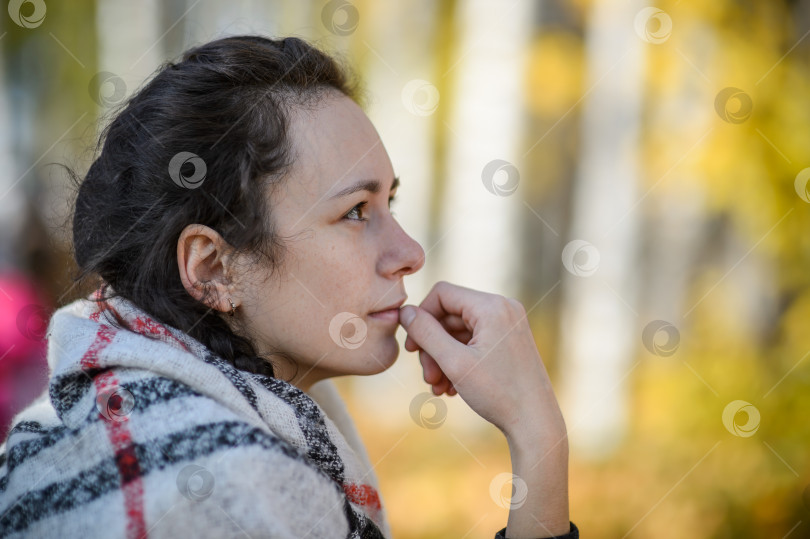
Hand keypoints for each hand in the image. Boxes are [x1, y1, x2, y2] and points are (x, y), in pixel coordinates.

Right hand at [399, 281, 570, 536]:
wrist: (536, 423)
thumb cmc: (498, 393)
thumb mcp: (454, 362)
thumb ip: (426, 333)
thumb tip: (405, 311)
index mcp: (491, 306)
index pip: (442, 294)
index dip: (421, 317)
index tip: (412, 348)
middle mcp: (503, 308)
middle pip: (450, 315)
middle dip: (433, 347)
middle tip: (427, 378)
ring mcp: (508, 324)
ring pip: (459, 332)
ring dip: (443, 358)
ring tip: (438, 388)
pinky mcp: (510, 340)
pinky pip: (474, 342)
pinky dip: (459, 361)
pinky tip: (452, 388)